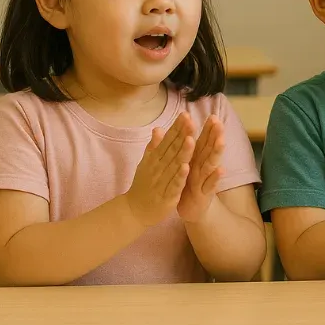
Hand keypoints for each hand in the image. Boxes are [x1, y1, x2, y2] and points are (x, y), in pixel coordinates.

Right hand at [125, 112, 195, 226]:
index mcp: (154, 159)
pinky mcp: (167, 195)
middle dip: (181, 135)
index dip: (176, 128)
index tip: (185, 114)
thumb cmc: (143, 184)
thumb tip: (158, 128)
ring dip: (182, 153)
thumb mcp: (146, 163)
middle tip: (190, 120)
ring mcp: (162, 181)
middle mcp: (157, 168)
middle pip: (171, 149)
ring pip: (174, 165)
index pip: (167, 141)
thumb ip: (154, 146)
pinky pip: (174, 185)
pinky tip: (186, 167)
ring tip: (190, 139)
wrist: (134, 210)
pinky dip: (179, 176)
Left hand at [177, 115, 225, 222]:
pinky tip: (221, 170)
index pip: (203, 142)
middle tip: (219, 122)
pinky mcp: (205, 194)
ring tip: (221, 141)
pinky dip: (215, 178)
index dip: (208, 130)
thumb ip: (186, 148)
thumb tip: (183, 130)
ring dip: (217, 153)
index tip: (212, 116)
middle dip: (215, 136)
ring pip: (212, 164)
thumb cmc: (188, 184)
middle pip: (210, 150)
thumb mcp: (186, 164)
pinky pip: (210, 185)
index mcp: (197, 160)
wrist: (190, 210)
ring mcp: (206, 180)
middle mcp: (203, 168)